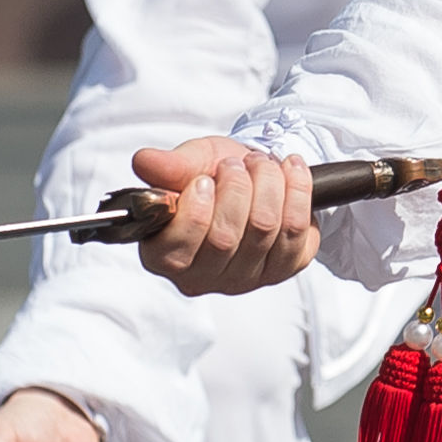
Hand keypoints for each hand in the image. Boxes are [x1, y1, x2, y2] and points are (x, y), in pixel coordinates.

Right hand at [127, 136, 319, 297]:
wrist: (254, 175)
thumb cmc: (213, 175)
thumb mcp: (189, 164)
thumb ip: (168, 166)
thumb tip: (145, 162)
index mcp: (165, 255)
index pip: (175, 251)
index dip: (193, 212)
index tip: (204, 180)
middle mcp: (204, 276)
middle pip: (224, 238)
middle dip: (236, 187)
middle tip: (236, 163)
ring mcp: (246, 278)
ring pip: (264, 229)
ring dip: (267, 183)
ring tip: (260, 164)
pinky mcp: (285, 268)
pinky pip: (296, 231)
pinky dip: (297, 191)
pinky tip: (289, 172)